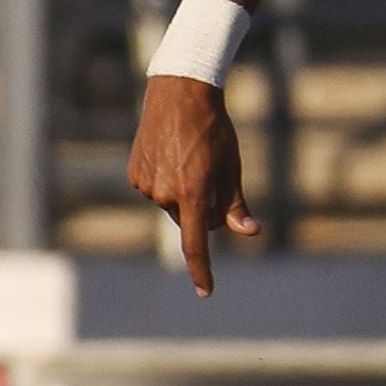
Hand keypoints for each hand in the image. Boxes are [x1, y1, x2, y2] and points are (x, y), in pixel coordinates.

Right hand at [128, 73, 255, 293]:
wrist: (180, 93)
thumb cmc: (214, 130)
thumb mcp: (231, 166)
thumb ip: (236, 204)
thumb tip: (251, 231)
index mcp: (193, 193)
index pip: (196, 244)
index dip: (202, 270)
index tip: (206, 292)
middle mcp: (165, 194)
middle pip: (190, 219)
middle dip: (203, 208)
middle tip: (211, 173)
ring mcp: (146, 185)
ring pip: (172, 204)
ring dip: (183, 192)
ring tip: (188, 157)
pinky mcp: (134, 174)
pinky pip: (155, 190)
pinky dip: (165, 180)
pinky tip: (170, 154)